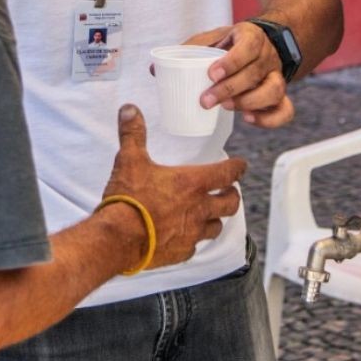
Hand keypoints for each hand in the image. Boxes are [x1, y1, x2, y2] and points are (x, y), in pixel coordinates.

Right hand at [98, 105, 245, 269]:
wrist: (119, 238)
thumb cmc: (128, 199)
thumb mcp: (129, 161)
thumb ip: (133, 134)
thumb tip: (129, 109)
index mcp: (192, 184)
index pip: (227, 173)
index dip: (237, 167)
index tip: (241, 165)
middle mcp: (199, 208)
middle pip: (230, 203)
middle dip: (232, 195)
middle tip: (229, 191)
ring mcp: (192, 233)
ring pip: (216, 226)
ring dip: (216, 219)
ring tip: (210, 215)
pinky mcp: (182, 252)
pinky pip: (195, 246)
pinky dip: (193, 240)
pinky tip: (184, 236)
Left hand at [180, 23, 294, 127]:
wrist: (261, 44)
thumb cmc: (229, 44)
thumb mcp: (211, 39)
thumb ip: (189, 51)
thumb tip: (155, 69)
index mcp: (251, 36)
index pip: (248, 46)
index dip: (231, 62)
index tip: (211, 74)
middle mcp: (267, 56)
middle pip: (255, 73)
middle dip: (229, 89)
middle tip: (206, 101)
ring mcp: (277, 76)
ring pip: (275, 91)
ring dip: (249, 102)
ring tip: (226, 108)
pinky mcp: (280, 95)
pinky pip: (285, 110)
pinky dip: (269, 119)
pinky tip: (248, 119)